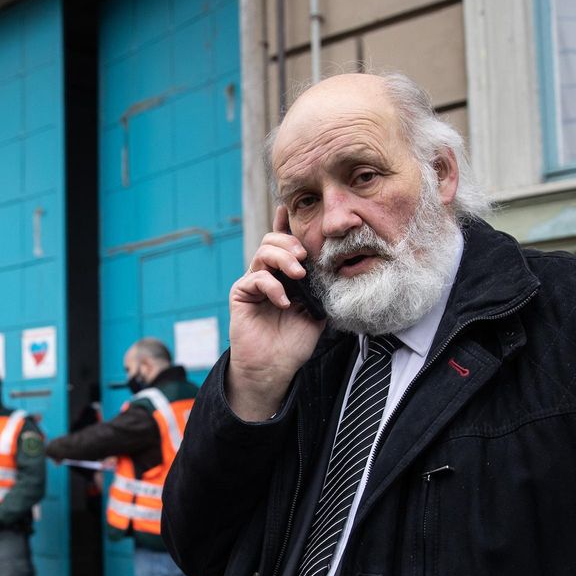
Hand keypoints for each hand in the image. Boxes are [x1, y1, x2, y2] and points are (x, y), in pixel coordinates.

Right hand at [227, 208, 325, 419]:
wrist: (275, 368)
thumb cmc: (295, 343)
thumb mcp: (317, 312)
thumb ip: (321, 289)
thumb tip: (334, 268)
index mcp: (286, 275)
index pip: (285, 244)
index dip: (286, 224)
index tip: (290, 208)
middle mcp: (268, 274)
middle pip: (272, 240)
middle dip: (289, 242)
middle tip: (303, 258)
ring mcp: (253, 283)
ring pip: (263, 253)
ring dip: (283, 259)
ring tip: (298, 276)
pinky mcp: (241, 294)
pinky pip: (256, 277)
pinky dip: (273, 286)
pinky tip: (283, 303)